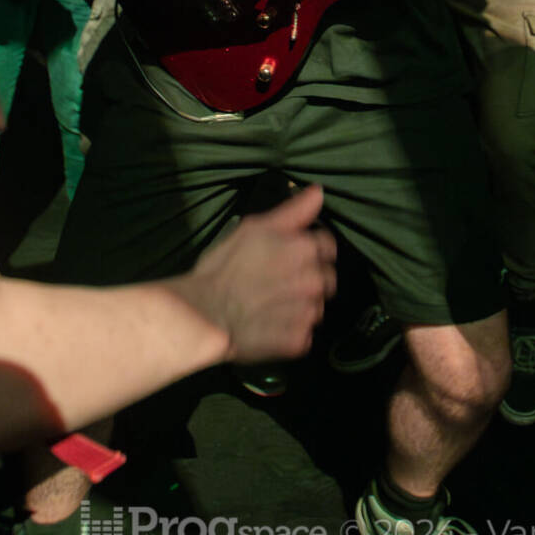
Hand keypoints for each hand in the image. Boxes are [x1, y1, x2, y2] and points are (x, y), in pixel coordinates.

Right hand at [188, 185, 336, 361]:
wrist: (206, 313)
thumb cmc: (225, 266)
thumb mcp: (254, 228)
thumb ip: (292, 211)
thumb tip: (318, 193)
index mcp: (306, 249)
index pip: (328, 245)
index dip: (310, 247)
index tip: (290, 254)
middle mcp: (314, 281)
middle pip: (326, 277)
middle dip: (309, 277)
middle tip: (278, 281)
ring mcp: (308, 313)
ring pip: (317, 306)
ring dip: (302, 305)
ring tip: (272, 304)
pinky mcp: (298, 342)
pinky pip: (304, 334)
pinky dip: (292, 331)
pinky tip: (271, 325)